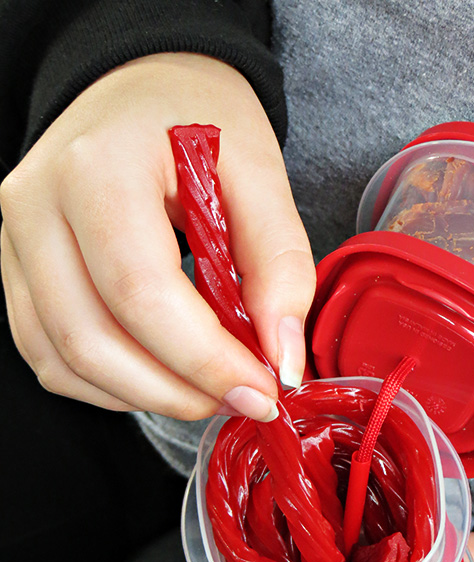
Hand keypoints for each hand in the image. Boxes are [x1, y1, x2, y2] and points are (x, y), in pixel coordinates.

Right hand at [0, 53, 313, 418]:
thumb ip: (280, 266)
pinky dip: (108, 385)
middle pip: (92, 339)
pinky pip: (49, 355)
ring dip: (144, 395)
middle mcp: (37, 206)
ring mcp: (16, 241)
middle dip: (177, 391)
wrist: (139, 87)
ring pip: (65, 359)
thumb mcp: (259, 173)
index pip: (141, 291)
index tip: (261, 389)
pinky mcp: (19, 272)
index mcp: (98, 168)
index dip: (204, 360)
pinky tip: (158, 375)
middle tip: (240, 397)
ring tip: (206, 387)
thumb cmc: (196, 117)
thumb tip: (281, 359)